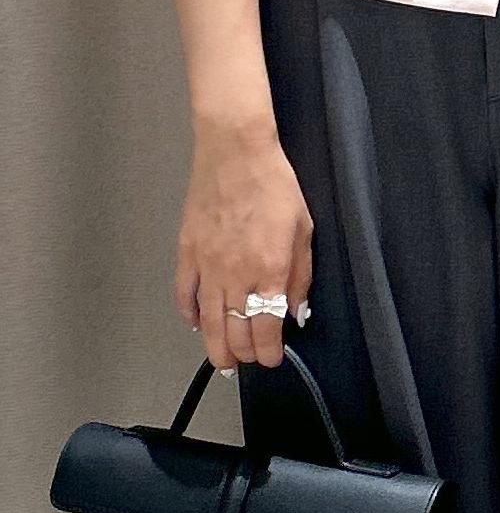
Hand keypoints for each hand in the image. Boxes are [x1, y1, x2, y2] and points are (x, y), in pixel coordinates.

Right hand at [173, 117, 312, 370]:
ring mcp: (207, 267)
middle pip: (235, 333)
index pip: (267, 329)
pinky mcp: (187, 253)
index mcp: (269, 272)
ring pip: (208, 322)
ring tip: (221, 361)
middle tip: (248, 360)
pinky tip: (196, 324)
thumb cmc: (274, 186)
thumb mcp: (303, 231)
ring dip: (215, 347)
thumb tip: (295, 312)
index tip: (272, 358)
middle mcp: (236, 276)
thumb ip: (300, 277)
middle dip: (244, 354)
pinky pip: (184, 294)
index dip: (269, 352)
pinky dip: (189, 314)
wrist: (235, 152)